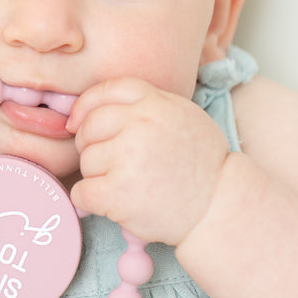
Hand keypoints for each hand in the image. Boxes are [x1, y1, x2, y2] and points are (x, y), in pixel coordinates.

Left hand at [66, 78, 229, 244]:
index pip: (107, 90)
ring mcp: (127, 158)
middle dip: (92, 146)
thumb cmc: (202, 165)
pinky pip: (81, 192)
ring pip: (85, 161)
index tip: (79, 123)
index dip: (86, 106)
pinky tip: (110, 203)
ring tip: (126, 185)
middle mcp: (140, 125)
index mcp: (156, 103)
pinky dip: (89, 201)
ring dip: (97, 176)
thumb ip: (149, 106)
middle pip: (89, 127)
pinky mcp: (117, 192)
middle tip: (110, 164)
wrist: (218, 207)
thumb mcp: (184, 117)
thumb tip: (96, 109)